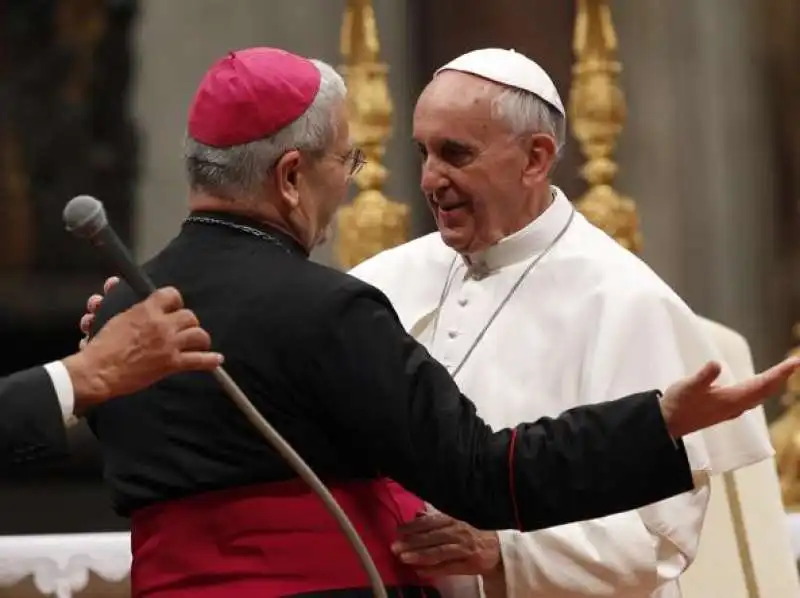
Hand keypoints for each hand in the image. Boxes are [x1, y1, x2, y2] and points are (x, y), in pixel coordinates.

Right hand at [63, 286, 222, 413]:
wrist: (98, 372)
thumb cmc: (100, 346)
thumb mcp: (107, 316)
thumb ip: (114, 299)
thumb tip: (113, 282)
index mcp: (146, 311)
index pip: (171, 295)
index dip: (174, 301)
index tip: (172, 307)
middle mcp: (162, 325)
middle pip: (189, 316)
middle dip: (187, 322)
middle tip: (183, 328)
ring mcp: (169, 345)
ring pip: (198, 335)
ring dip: (200, 338)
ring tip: (199, 342)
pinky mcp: (171, 364)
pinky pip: (198, 361)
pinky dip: (209, 361)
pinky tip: (216, 359)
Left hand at [391, 512, 500, 577]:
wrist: (496, 549)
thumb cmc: (471, 534)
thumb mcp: (454, 522)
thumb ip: (435, 519)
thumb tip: (417, 513)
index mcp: (452, 520)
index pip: (430, 522)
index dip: (413, 526)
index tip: (398, 530)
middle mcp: (457, 532)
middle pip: (432, 537)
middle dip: (412, 542)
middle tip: (394, 547)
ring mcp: (464, 548)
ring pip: (439, 552)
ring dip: (420, 555)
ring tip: (403, 558)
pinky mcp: (470, 564)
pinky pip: (449, 567)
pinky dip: (434, 570)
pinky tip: (420, 571)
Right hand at [662, 357, 799, 437]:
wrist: (668, 424)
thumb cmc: (677, 404)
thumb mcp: (687, 387)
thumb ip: (703, 377)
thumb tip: (716, 364)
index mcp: (731, 400)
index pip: (762, 385)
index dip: (779, 373)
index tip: (795, 362)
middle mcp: (736, 406)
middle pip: (765, 391)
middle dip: (780, 377)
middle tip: (795, 363)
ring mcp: (731, 409)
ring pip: (759, 396)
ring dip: (772, 384)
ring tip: (783, 373)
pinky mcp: (725, 410)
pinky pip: (751, 398)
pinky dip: (761, 388)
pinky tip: (758, 387)